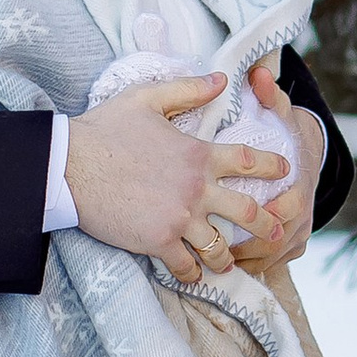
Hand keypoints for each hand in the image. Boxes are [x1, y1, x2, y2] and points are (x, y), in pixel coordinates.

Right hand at [65, 76, 268, 283]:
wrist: (70, 165)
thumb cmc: (104, 128)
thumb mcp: (147, 97)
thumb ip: (188, 89)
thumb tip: (222, 80)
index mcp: (198, 155)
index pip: (249, 161)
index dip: (273, 167)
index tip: (287, 172)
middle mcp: (196, 189)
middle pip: (247, 212)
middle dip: (268, 225)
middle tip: (277, 233)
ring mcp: (179, 218)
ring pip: (218, 247)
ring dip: (226, 257)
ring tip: (228, 263)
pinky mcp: (157, 240)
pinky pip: (184, 265)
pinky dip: (191, 273)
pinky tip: (193, 276)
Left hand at [225, 65, 326, 276]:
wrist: (306, 155)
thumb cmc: (286, 133)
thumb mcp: (281, 112)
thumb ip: (270, 95)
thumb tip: (259, 72)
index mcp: (300, 181)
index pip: (290, 205)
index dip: (268, 213)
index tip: (239, 216)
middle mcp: (303, 211)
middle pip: (279, 238)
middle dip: (249, 245)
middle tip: (216, 247)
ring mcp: (300, 232)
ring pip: (273, 256)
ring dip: (245, 260)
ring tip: (213, 263)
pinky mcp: (293, 246)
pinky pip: (272, 263)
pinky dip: (251, 266)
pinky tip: (224, 268)